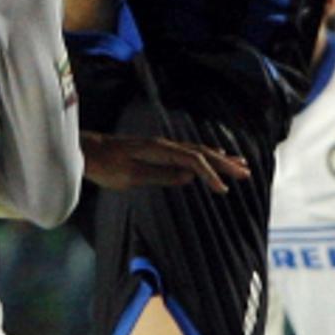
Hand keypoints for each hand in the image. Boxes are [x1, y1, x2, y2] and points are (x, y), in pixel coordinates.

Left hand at [81, 131, 249, 192]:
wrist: (87, 151)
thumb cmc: (105, 166)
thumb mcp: (131, 176)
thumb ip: (161, 175)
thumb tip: (190, 176)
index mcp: (160, 150)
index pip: (194, 161)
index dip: (211, 175)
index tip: (224, 190)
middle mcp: (164, 144)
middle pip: (202, 152)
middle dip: (225, 163)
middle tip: (247, 173)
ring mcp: (162, 146)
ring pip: (198, 150)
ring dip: (220, 158)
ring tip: (240, 165)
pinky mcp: (158, 150)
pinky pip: (189, 150)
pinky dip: (206, 155)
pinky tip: (214, 156)